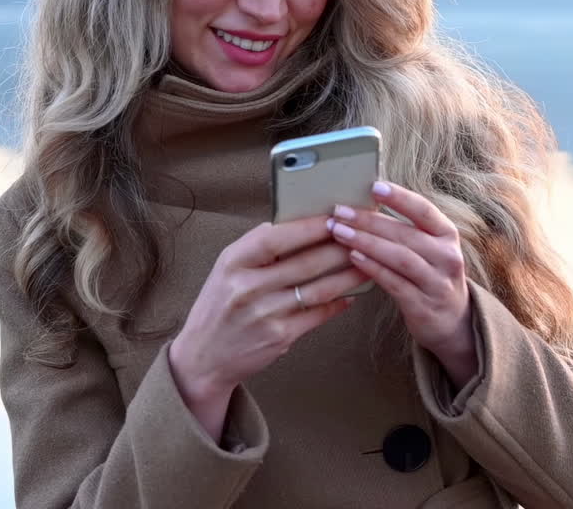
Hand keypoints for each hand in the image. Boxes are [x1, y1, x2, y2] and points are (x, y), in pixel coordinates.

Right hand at [169, 216, 367, 439]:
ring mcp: (264, 314)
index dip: (310, 226)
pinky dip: (338, 303)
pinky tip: (352, 294)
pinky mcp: (279, 337)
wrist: (204, 357)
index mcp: (233, 262)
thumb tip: (303, 224)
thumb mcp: (227, 270)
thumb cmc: (220, 306)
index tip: (335, 215)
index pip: (276, 237)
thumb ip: (258, 249)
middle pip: (305, 262)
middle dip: (341, 247)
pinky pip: (318, 314)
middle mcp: (247, 287)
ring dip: (348, 274)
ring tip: (368, 262)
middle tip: (365, 235)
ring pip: (318, 288)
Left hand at [327, 181, 477, 387]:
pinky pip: (394, 283)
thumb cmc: (431, 276)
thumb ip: (406, 229)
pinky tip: (353, 257)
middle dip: (369, 221)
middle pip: (405, 234)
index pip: (424, 210)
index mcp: (447, 235)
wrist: (454, 323)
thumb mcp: (430, 249)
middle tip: (340, 211)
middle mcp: (447, 257)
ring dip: (366, 242)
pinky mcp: (423, 306)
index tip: (374, 186)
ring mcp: (437, 283)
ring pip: (399, 257)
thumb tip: (366, 204)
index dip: (400, 197)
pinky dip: (372, 268)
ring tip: (339, 232)